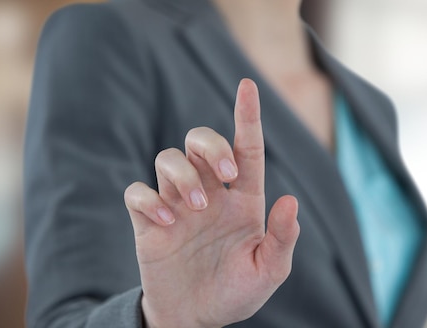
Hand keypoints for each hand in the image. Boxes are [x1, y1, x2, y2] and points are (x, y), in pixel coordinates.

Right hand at [124, 79, 299, 327]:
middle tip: (225, 175)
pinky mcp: (148, 222)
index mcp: (242, 200)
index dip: (247, 116)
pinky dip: (149, 199)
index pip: (246, 149)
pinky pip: (137, 192)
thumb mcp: (268, 272)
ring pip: (168, 158)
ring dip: (182, 175)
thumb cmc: (235, 293)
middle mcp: (210, 194)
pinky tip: (166, 222)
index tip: (248, 86)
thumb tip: (290, 200)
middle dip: (212, 146)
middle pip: (199, 141)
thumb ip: (283, 239)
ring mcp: (177, 205)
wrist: (196, 319)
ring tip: (197, 208)